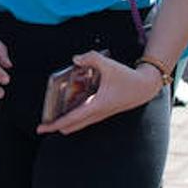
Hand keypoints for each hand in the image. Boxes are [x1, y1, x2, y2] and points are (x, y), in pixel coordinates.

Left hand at [40, 51, 163, 134]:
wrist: (145, 87)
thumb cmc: (128, 77)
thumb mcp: (109, 64)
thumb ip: (91, 58)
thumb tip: (75, 59)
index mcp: (96, 106)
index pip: (71, 119)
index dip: (55, 124)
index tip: (42, 128)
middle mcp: (97, 113)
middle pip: (72, 126)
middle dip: (56, 127)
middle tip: (42, 127)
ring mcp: (101, 114)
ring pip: (79, 124)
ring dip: (65, 123)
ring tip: (52, 120)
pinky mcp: (103, 111)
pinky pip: (85, 119)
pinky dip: (74, 118)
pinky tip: (68, 111)